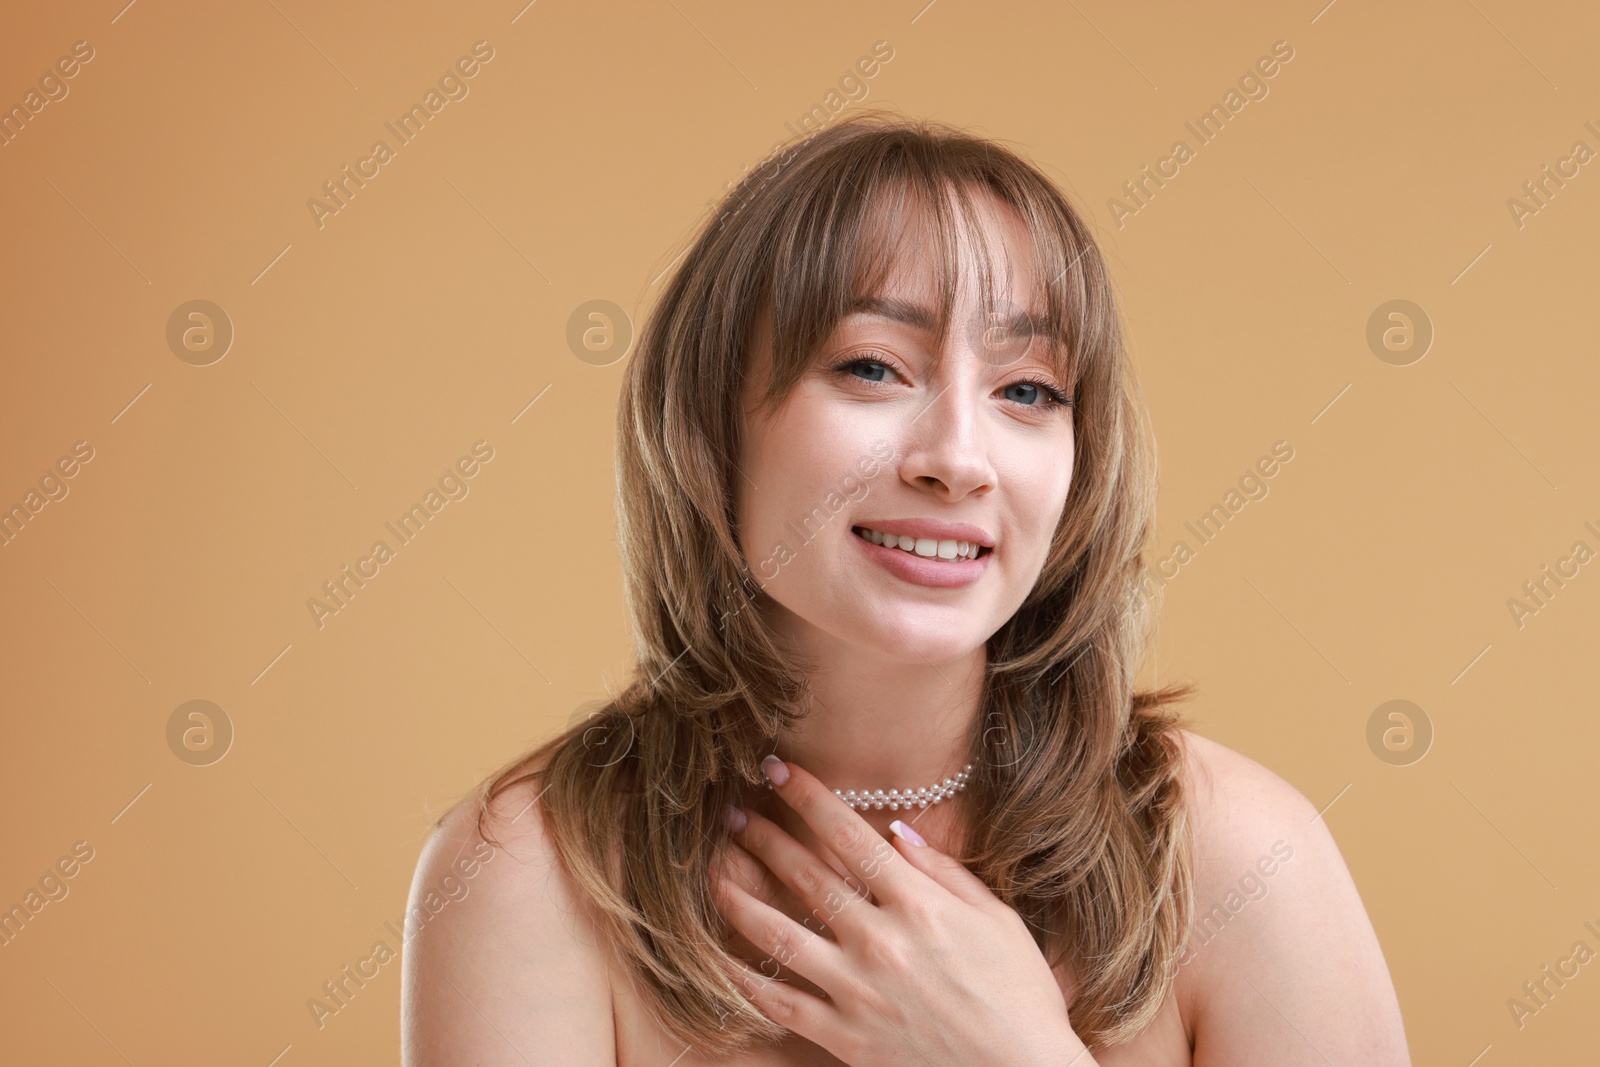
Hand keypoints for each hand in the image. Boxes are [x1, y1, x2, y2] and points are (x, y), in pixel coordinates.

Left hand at [711, 756, 1094, 1066]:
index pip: (850, 836)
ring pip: (778, 936)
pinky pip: (779, 1003)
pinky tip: (714, 954)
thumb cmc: (1022, 997)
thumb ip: (945, 871)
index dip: (807, 797)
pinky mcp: (845, 1038)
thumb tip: (898, 831)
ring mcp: (857, 991)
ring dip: (739, 897)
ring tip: (710, 872)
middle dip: (764, 837)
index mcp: (919, 905)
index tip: (777, 770)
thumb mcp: (998, 919)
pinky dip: (741, 979)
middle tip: (733, 814)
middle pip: (806, 876)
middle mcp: (881, 942)